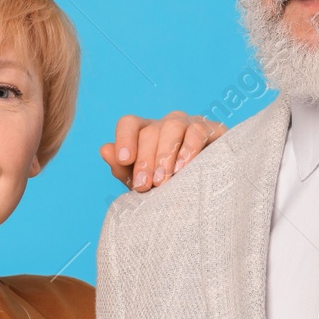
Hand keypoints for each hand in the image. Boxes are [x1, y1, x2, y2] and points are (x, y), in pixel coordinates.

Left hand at [100, 111, 226, 191]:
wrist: (207, 194)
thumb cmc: (171, 187)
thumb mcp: (143, 182)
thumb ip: (123, 169)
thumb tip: (105, 149)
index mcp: (146, 133)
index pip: (129, 124)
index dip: (124, 139)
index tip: (125, 160)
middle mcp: (167, 124)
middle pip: (150, 131)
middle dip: (145, 159)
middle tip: (144, 185)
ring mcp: (190, 124)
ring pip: (173, 126)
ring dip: (165, 155)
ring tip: (163, 181)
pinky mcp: (213, 131)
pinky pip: (197, 132)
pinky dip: (189, 150)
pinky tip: (183, 169)